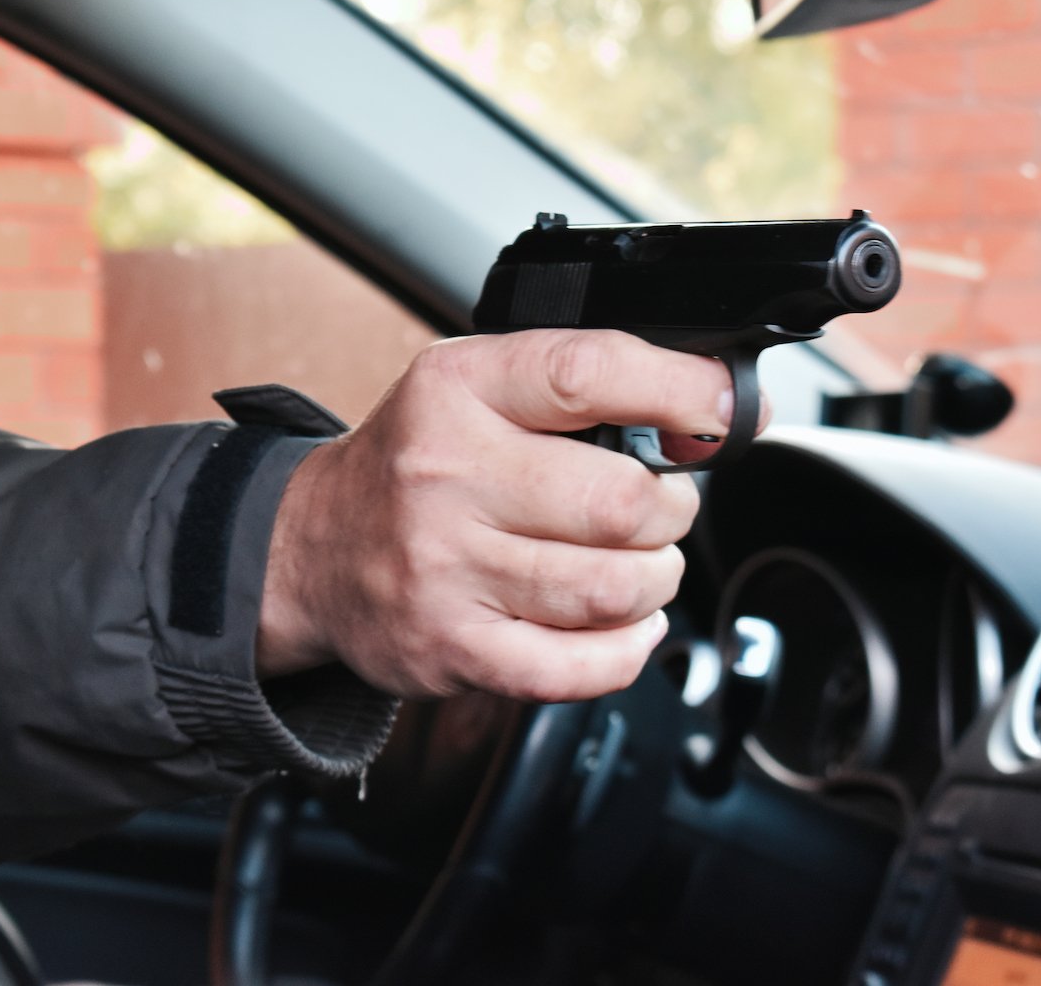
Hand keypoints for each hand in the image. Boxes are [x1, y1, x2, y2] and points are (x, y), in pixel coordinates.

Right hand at [256, 329, 744, 701]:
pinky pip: (581, 666)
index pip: (590, 374)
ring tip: (639, 565)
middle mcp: (445, 475)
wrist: (313, 551)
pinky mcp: (453, 648)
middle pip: (621, 501)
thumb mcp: (473, 388)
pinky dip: (628, 647)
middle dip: (671, 509)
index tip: (727, 412)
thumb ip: (575, 386)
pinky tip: (622, 623)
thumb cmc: (416, 464)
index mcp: (457, 389)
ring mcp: (446, 569)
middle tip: (659, 508)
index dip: (683, 393)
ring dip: (655, 579)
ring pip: (614, 588)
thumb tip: (710, 407)